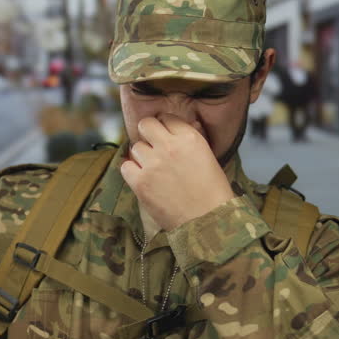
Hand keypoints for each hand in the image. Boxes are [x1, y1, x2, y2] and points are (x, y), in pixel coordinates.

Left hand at [120, 113, 234, 230]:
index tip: (165, 136)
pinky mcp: (141, 182)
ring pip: (135, 147)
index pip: (166, 117)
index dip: (165, 126)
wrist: (208, 220)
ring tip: (153, 169)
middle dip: (148, 133)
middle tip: (153, 146)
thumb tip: (182, 124)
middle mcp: (169, 147)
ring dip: (142, 156)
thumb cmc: (212, 190)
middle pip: (145, 124)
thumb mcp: (208, 156)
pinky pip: (125, 166)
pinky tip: (143, 178)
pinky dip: (132, 171)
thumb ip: (191, 138)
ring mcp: (153, 164)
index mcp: (189, 138)